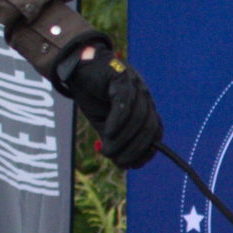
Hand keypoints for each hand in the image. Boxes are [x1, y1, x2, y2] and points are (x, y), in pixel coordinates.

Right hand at [52, 37, 161, 169]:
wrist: (77, 68)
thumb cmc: (93, 95)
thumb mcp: (105, 123)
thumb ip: (116, 140)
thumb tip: (124, 164)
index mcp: (145, 107)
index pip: (155, 132)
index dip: (147, 151)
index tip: (133, 164)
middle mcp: (144, 95)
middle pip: (149, 127)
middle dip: (135, 149)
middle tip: (118, 162)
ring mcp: (135, 85)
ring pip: (137, 117)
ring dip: (123, 139)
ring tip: (107, 151)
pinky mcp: (122, 77)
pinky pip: (125, 102)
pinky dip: (118, 121)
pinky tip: (109, 133)